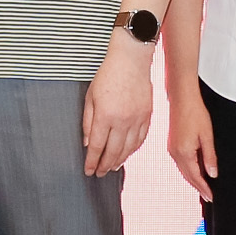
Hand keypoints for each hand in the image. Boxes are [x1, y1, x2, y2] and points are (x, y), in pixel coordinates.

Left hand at [82, 34, 154, 175]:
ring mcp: (137, 119)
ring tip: (112, 168)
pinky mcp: (147, 116)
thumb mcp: (90, 97)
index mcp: (105, 116)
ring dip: (119, 160)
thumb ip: (88, 121)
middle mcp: (122, 121)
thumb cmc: (108, 75)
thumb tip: (88, 143)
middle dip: (105, 165)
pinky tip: (127, 154)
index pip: (97, 146)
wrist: (131, 60)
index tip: (89, 171)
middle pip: (113, 151)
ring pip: (128, 148)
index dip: (92, 161)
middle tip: (99, 173)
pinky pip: (140, 139)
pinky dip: (133, 150)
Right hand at [166, 93, 215, 196]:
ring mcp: (172, 148)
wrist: (182, 99)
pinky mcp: (172, 144)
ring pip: (182, 170)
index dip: (203, 188)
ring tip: (202, 187)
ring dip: (192, 179)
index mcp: (184, 152)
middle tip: (208, 196)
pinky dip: (187, 170)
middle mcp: (175, 153)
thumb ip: (210, 156)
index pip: (195, 177)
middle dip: (198, 187)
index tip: (211, 196)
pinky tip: (194, 171)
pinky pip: (180, 163)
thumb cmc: (194, 113)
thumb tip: (212, 173)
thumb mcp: (207, 136)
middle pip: (187, 176)